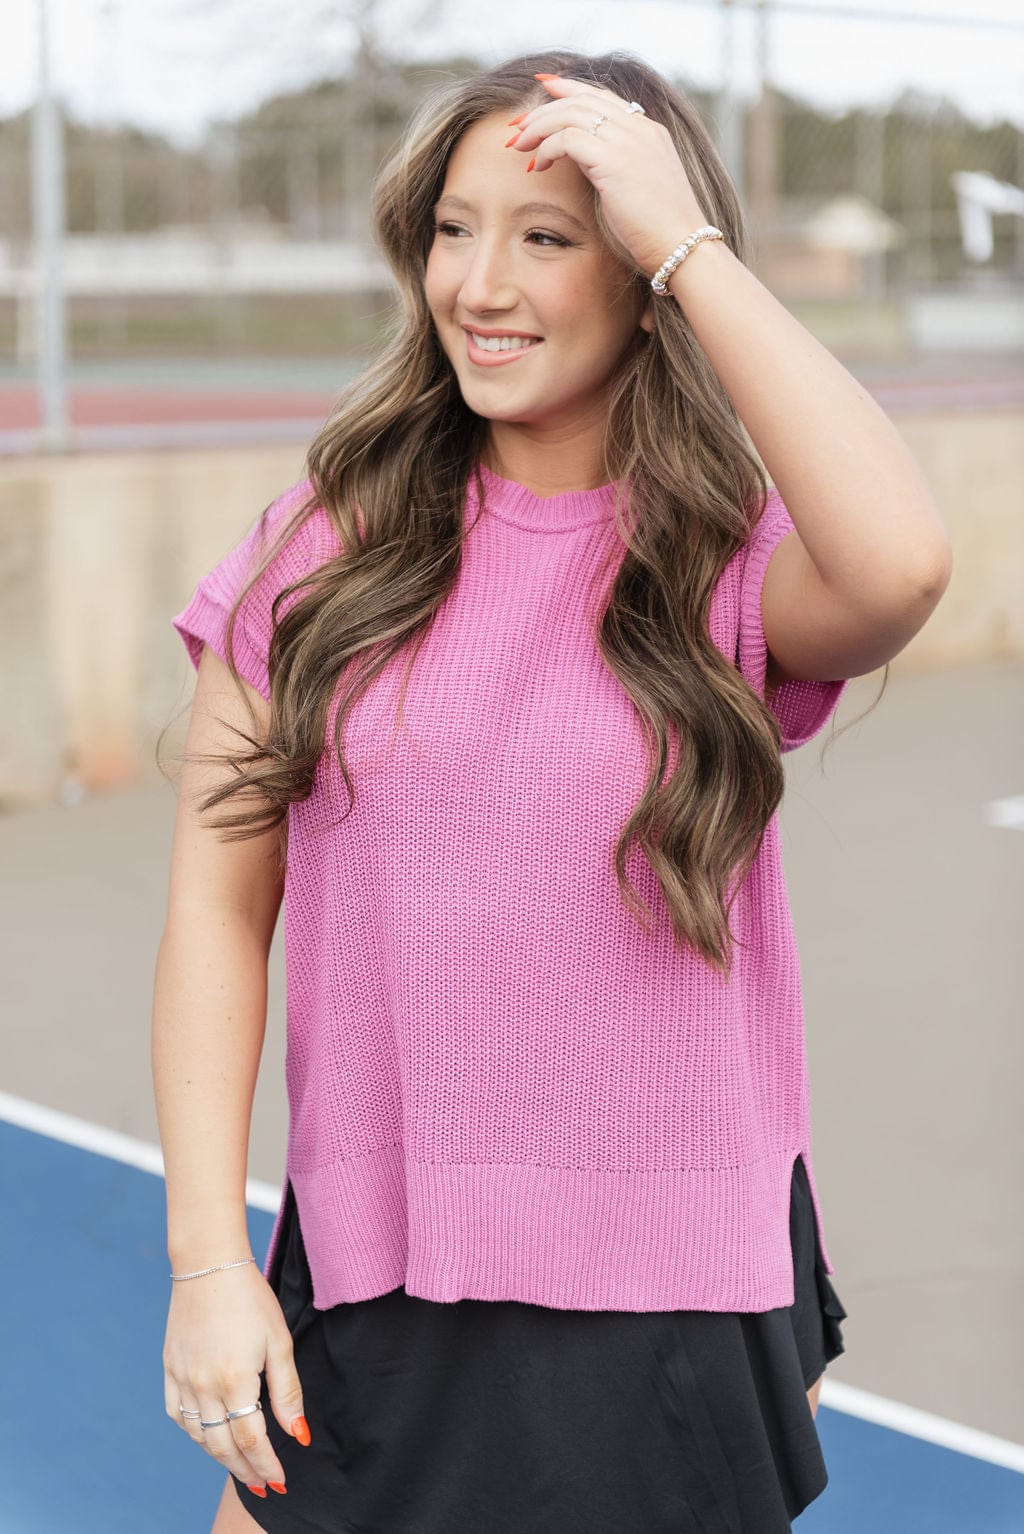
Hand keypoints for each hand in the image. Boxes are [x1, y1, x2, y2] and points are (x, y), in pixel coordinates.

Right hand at [162, 1264, 307, 1495]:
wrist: (208, 1263)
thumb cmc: (250, 1298)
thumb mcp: (279, 1341)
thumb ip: (288, 1392)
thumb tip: (299, 1434)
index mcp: (235, 1380)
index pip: (252, 1440)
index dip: (266, 1465)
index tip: (280, 1480)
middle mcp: (203, 1386)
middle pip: (223, 1446)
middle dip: (245, 1471)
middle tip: (263, 1486)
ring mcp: (182, 1378)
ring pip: (198, 1435)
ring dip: (220, 1455)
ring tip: (241, 1465)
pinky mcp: (169, 1368)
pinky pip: (177, 1414)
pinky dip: (193, 1432)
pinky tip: (208, 1435)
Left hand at [507, 74, 710, 279]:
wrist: (682, 247)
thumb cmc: (659, 232)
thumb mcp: (639, 188)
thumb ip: (617, 165)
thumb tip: (587, 163)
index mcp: (649, 132)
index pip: (603, 96)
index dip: (571, 88)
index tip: (545, 91)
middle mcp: (640, 129)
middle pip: (582, 99)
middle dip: (544, 107)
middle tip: (519, 124)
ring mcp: (629, 141)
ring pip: (570, 113)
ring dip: (539, 126)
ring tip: (519, 145)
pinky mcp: (614, 160)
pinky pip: (567, 138)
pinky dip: (547, 147)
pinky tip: (538, 165)